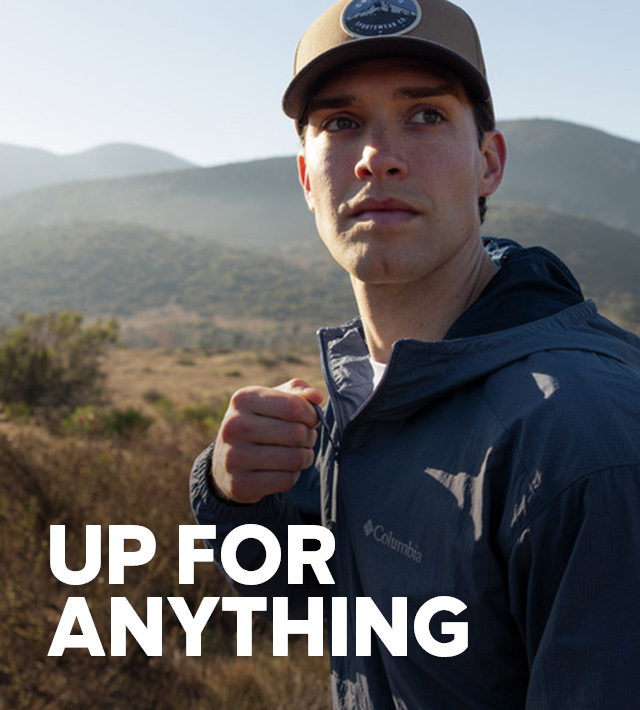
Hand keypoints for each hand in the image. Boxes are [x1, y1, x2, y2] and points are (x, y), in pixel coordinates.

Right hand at [211, 379, 323, 503]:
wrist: (227, 462)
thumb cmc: (261, 423)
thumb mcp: (275, 400)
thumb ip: (299, 392)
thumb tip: (316, 397)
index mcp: (243, 399)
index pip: (293, 406)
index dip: (311, 414)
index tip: (311, 419)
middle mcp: (233, 426)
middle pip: (296, 433)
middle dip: (309, 436)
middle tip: (304, 438)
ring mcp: (232, 457)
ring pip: (294, 459)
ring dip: (305, 457)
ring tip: (297, 453)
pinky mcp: (239, 484)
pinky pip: (286, 481)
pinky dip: (292, 476)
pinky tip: (283, 470)